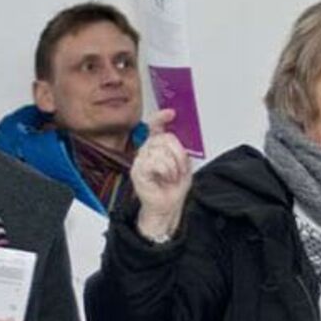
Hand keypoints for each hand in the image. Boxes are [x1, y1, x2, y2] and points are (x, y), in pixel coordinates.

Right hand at [133, 109, 191, 240]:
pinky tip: (165, 178)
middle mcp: (147, 151)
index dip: (161, 118)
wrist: (167, 207)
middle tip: (180, 168)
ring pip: (161, 150)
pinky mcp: (138, 171)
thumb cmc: (173, 188)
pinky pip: (156, 162)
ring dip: (174, 166)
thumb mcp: (183, 164)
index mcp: (156, 147)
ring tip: (172, 176)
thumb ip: (179, 150)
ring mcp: (141, 160)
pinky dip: (166, 171)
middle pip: (164, 138)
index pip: (154, 126)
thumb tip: (178, 139)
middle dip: (178, 153)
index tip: (170, 113)